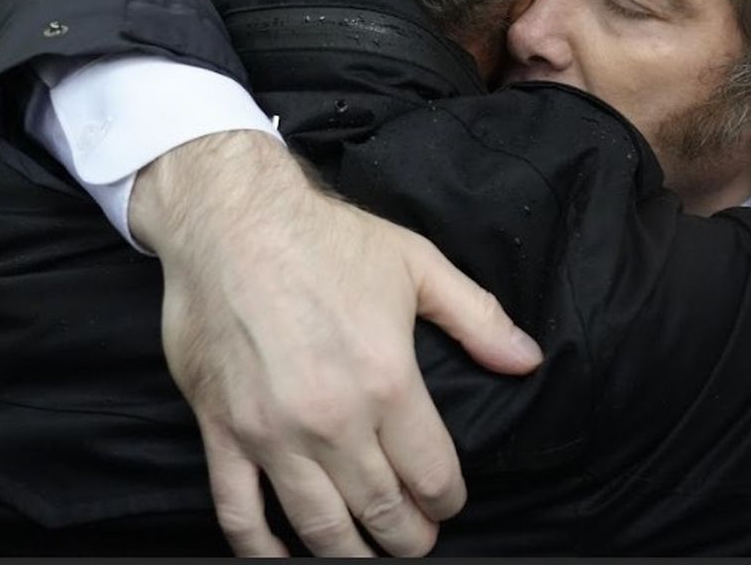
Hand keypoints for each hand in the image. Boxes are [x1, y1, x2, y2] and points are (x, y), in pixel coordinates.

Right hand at [132, 131, 542, 556]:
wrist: (230, 219)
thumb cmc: (326, 239)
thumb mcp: (417, 265)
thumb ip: (477, 318)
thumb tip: (527, 360)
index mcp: (387, 382)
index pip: (431, 474)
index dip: (447, 499)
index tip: (448, 503)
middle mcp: (332, 420)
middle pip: (382, 510)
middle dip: (408, 536)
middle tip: (416, 540)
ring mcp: (272, 432)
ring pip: (318, 526)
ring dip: (349, 553)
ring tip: (366, 555)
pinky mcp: (223, 431)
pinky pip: (238, 511)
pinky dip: (260, 548)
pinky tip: (281, 557)